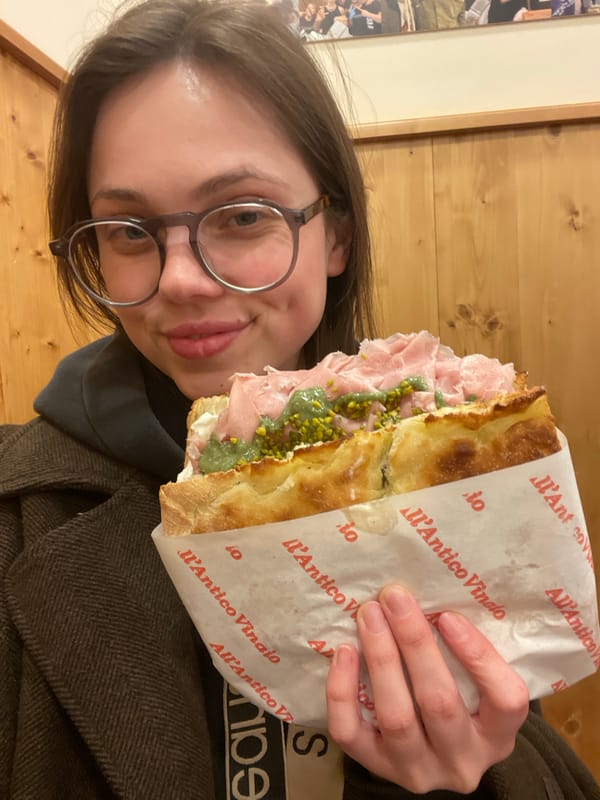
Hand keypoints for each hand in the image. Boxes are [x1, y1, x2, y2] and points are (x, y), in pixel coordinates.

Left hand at [326, 585, 528, 792]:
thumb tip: (435, 587)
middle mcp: (462, 760)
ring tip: (369, 615)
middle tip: (394, 597)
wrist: (432, 756)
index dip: (478, 656)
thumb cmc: (459, 700)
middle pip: (440, 703)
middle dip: (414, 643)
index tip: (448, 616)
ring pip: (396, 717)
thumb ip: (467, 651)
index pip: (505, 700)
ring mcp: (418, 769)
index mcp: (498, 735)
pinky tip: (345, 652)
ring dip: (381, 659)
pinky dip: (343, 691)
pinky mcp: (376, 768)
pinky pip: (352, 732)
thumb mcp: (478, 685)